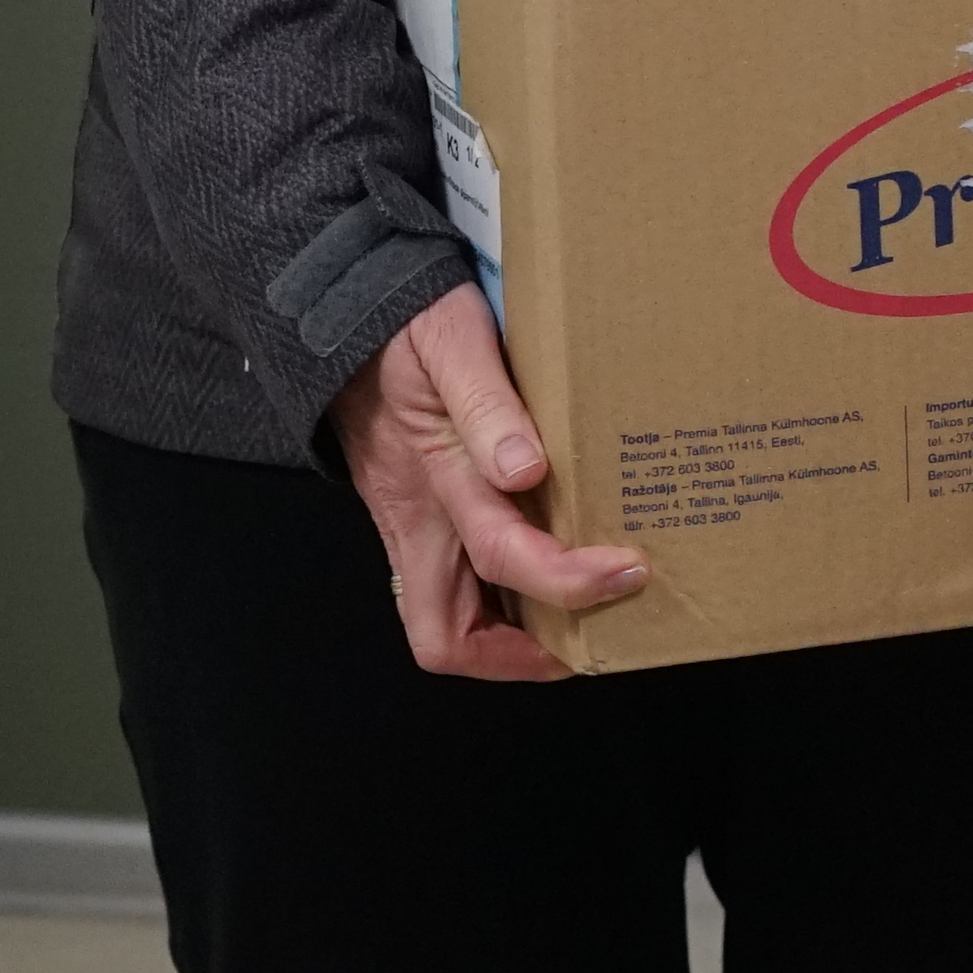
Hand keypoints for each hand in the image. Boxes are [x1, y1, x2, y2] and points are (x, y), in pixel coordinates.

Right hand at [328, 285, 642, 681]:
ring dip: (512, 638)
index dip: (566, 580)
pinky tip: (553, 573)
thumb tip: (525, 470)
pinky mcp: (420, 517)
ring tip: (585, 622)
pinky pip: (455, 584)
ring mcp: (413, 525)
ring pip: (447, 620)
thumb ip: (488, 404)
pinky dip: (503, 599)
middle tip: (595, 638)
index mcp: (431, 480)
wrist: (345, 316)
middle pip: (446, 635)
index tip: (627, 569)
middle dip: (521, 657)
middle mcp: (417, 521)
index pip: (500, 556)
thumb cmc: (407, 325)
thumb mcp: (453, 343)